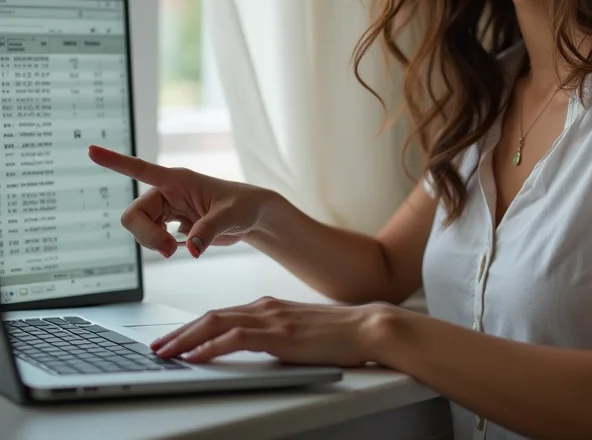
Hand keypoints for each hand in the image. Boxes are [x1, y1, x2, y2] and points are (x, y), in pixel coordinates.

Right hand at [88, 145, 274, 258]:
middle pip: (133, 214)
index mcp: (177, 180)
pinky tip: (187, 242)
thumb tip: (190, 249)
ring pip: (140, 228)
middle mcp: (167, 192)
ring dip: (152, 243)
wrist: (252, 217)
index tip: (91, 151)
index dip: (115, 161)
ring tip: (177, 248)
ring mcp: (168, 209)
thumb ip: (208, 231)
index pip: (141, 169)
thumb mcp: (229, 216)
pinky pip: (152, 237)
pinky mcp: (171, 223)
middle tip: (169, 249)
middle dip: (145, 235)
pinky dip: (161, 246)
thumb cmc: (243, 206)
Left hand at [150, 297, 395, 366]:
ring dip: (186, 339)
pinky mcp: (279, 335)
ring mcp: (271, 319)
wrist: (365, 327)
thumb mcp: (298, 332)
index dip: (193, 326)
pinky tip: (195, 355)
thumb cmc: (337, 333)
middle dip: (180, 332)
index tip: (173, 339)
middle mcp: (265, 307)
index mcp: (268, 306)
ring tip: (165, 352)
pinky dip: (211, 346)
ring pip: (217, 324)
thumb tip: (255, 347)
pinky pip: (236, 338)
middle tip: (157, 347)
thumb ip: (274, 335)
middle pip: (212, 316)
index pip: (221, 314)